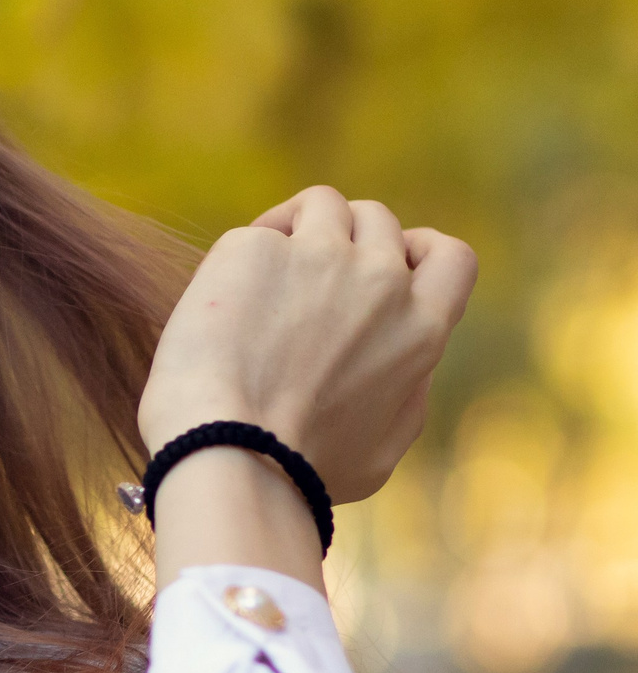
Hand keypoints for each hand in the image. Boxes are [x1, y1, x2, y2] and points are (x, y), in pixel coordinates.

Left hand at [140, 186, 476, 503]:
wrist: (231, 448)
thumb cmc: (301, 467)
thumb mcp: (383, 447)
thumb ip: (406, 393)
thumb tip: (408, 366)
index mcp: (422, 327)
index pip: (450, 255)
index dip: (418, 250)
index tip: (386, 264)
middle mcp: (380, 279)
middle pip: (377, 219)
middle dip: (344, 240)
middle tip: (303, 283)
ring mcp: (318, 256)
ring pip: (322, 205)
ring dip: (299, 228)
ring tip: (263, 277)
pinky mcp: (255, 248)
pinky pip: (259, 232)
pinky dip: (246, 254)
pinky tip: (224, 298)